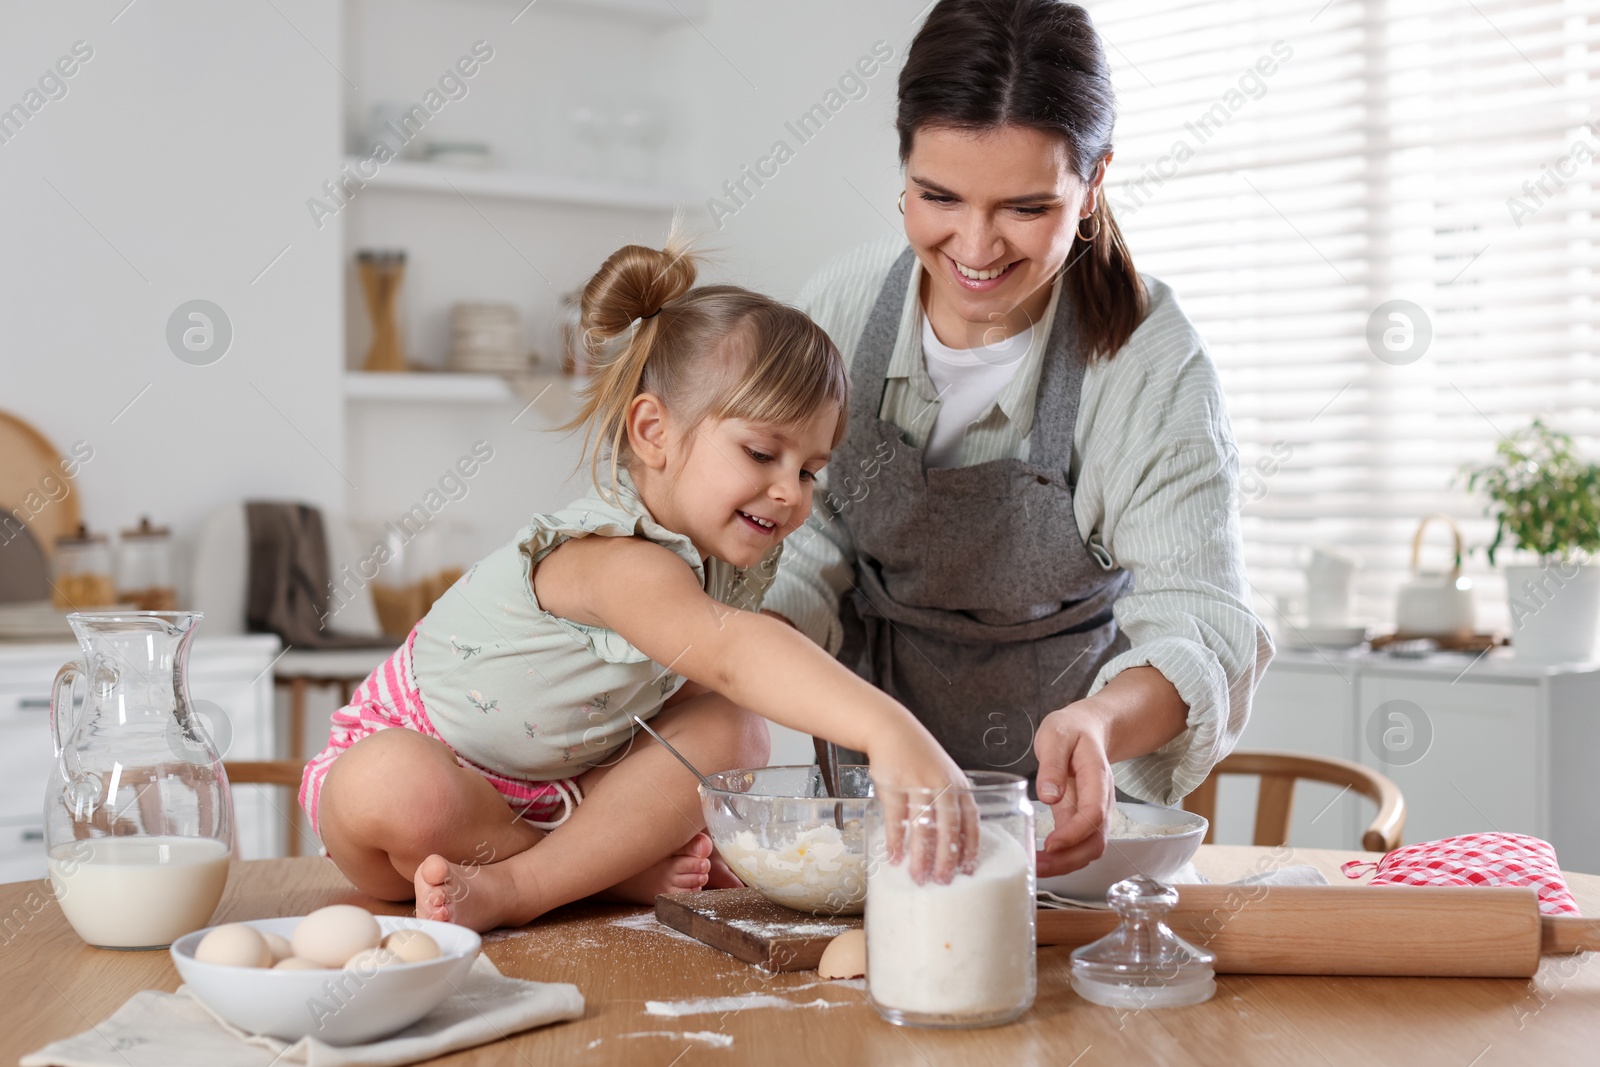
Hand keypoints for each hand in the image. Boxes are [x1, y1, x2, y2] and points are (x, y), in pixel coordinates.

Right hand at [867, 723, 978, 884]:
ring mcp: (918, 784)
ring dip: (920, 854)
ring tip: (918, 876)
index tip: (968, 870)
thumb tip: (954, 848)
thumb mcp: (946, 778)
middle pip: (949, 826)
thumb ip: (952, 807)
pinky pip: (896, 816)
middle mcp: (942, 785)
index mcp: (959, 786)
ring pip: (923, 825)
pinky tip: (894, 856)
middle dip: (946, 857)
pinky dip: (895, 839)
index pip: (971, 821)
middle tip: (943, 880)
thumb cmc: (921, 759)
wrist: (893, 730)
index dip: (970, 847)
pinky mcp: (895, 784)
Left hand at [1033, 703, 1114, 877]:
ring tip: (1036, 867)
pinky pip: (1079, 846)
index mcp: (1097, 778)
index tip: (1050, 844)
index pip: (1094, 813)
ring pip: (1089, 849)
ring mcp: (1094, 812)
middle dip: (1069, 860)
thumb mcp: (1056, 735)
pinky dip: (1063, 859)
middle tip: (1038, 865)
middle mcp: (1101, 800)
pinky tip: (1041, 860)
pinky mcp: (1082, 819)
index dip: (1075, 833)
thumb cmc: (1071, 730)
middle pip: (1096, 841)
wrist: (1087, 729)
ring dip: (1065, 864)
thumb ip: (1052, 764)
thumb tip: (1048, 796)